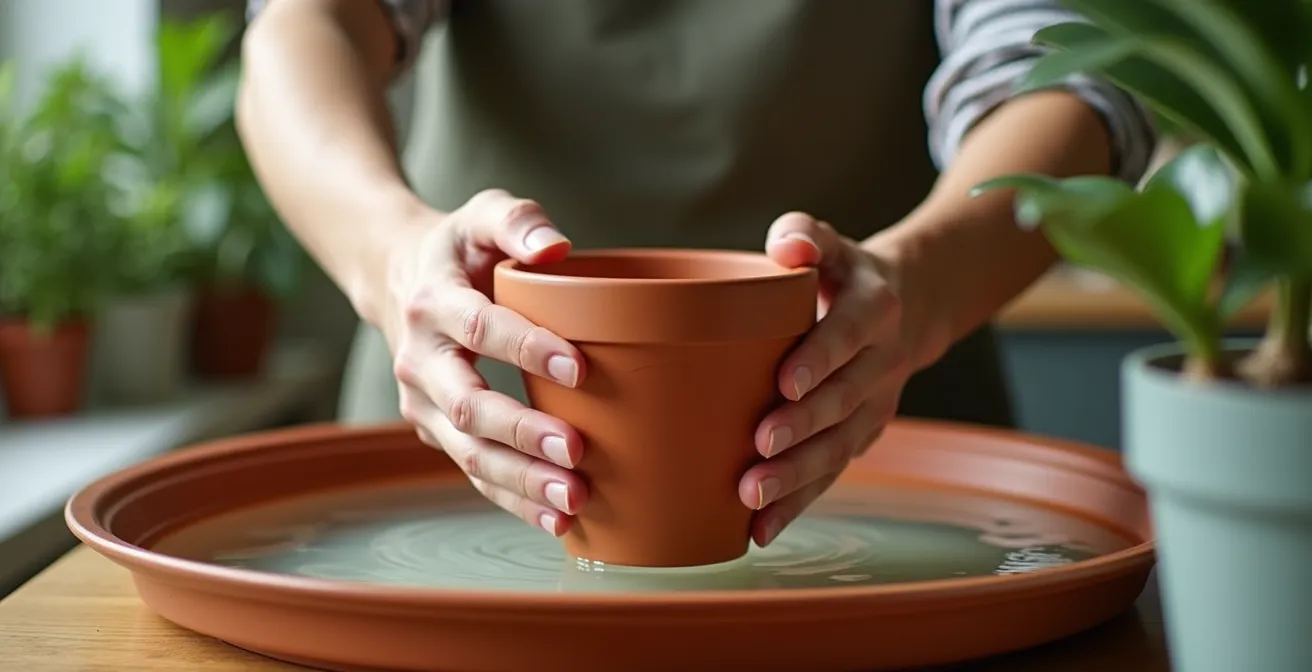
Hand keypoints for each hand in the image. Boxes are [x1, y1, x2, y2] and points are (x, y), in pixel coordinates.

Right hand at [384, 189, 588, 536]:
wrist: (399, 278)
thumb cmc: (461, 248)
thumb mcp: (483, 214)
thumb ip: (518, 221)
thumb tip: (556, 248)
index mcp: (433, 302)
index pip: (481, 329)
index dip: (528, 349)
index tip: (580, 367)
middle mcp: (420, 359)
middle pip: (468, 405)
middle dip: (521, 432)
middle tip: (576, 450)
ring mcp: (424, 404)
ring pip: (468, 451)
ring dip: (520, 480)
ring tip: (572, 500)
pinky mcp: (437, 432)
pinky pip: (474, 472)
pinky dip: (513, 500)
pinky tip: (557, 520)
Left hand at [740, 212, 911, 546]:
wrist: (900, 306)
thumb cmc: (837, 273)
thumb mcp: (828, 243)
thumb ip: (804, 236)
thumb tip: (788, 246)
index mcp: (874, 308)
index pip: (849, 334)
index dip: (820, 358)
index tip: (785, 381)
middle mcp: (881, 362)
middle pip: (843, 400)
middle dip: (802, 428)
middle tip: (759, 449)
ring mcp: (874, 406)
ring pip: (839, 447)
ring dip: (797, 478)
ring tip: (753, 500)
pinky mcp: (859, 437)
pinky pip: (830, 474)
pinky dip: (797, 504)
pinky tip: (761, 530)